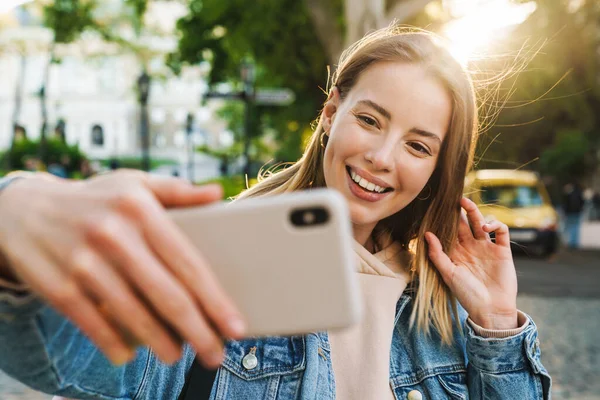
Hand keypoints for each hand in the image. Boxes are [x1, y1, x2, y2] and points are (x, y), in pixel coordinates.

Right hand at [0, 170, 245, 366]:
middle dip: (198, 332)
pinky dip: (114, 345)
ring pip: (134, 316)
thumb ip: (177, 191)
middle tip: (216, 355)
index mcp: (140, 209)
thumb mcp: (134, 184)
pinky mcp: (59, 287)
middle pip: (167, 295)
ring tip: (178, 356)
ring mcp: (84, 263)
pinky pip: (95, 325)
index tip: (235, 325)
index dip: (215, 299)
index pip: (188, 262)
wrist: (22, 209)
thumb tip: (219, 194)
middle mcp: (114, 236)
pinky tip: (129, 355)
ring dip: (162, 343)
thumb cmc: (94, 199)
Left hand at [425, 197, 517, 329]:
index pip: (450, 230)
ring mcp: (487, 247)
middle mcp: (471, 247)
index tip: (438, 206)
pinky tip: (486, 227)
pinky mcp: (503, 250)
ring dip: (474, 211)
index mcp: (456, 252)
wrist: (490, 309)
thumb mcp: (448, 273)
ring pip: (481, 222)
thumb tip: (427, 233)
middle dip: (459, 210)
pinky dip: (495, 224)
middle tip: (453, 197)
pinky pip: (502, 231)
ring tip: (466, 204)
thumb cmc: (466, 294)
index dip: (445, 219)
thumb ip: (437, 254)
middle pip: (464, 222)